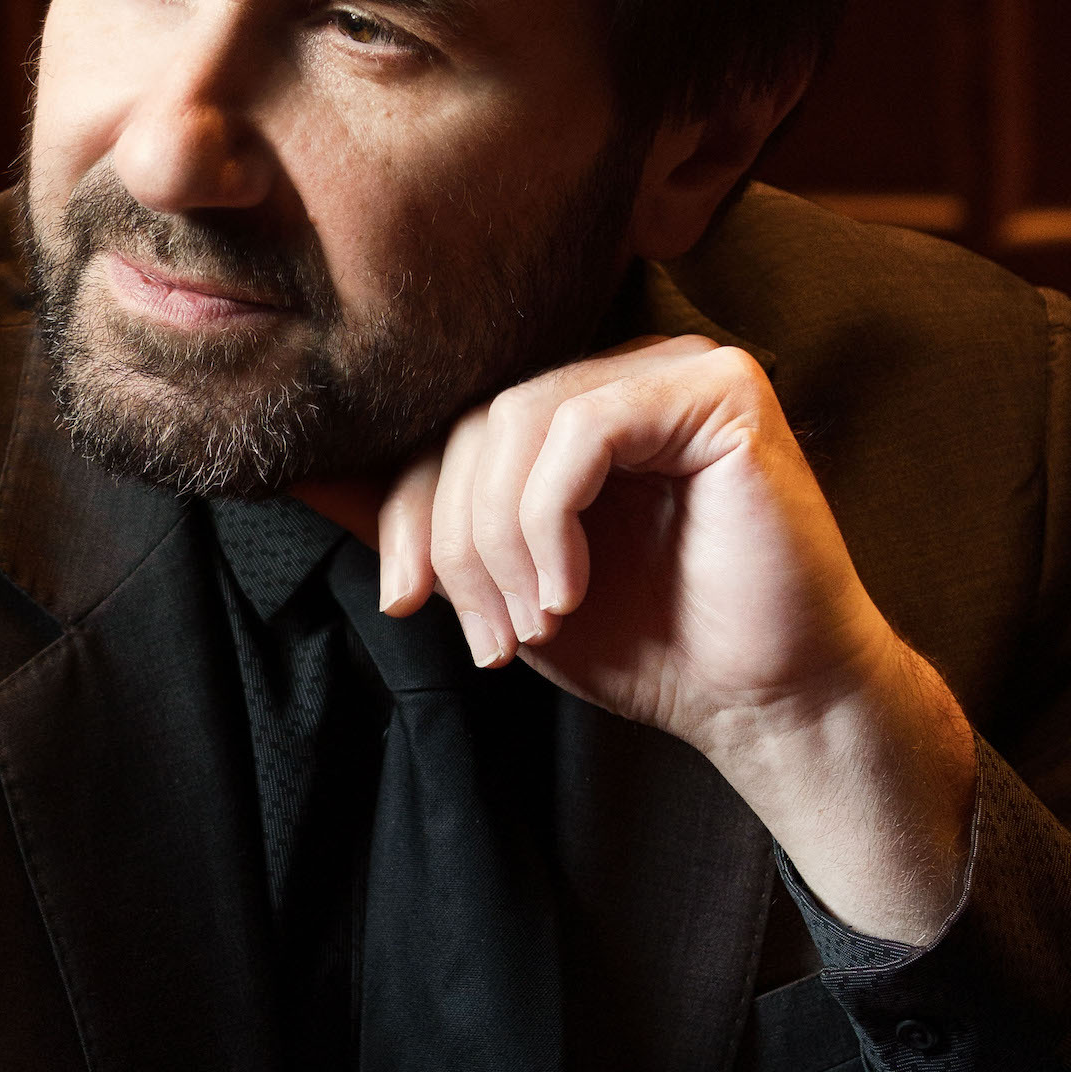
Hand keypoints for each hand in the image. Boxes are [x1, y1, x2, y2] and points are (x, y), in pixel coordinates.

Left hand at [371, 338, 974, 945]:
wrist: (769, 702)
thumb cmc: (654, 647)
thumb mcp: (504, 588)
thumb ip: (420, 528)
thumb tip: (300, 477)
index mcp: (576, 407)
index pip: (449, 428)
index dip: (406, 512)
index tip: (403, 602)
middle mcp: (625, 371)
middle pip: (475, 422)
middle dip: (455, 542)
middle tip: (489, 640)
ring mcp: (676, 369)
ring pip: (519, 420)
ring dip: (501, 541)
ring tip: (535, 622)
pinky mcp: (720, 390)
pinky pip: (584, 427)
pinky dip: (553, 518)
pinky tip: (570, 590)